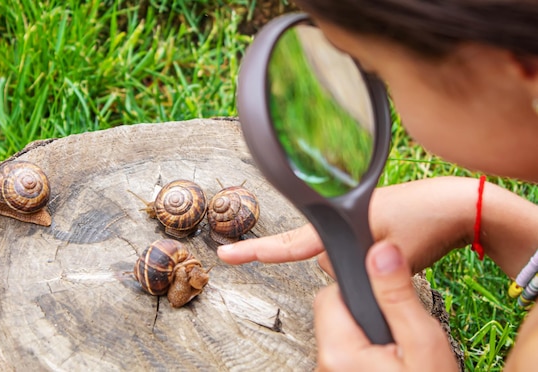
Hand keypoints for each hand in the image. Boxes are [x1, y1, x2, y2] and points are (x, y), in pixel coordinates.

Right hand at [218, 176, 536, 276]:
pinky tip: (395, 245)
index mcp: (338, 217)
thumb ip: (358, 270)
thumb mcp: (389, 256)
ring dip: (361, 260)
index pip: (289, 242)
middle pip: (317, 251)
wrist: (460, 205)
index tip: (227, 256)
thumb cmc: (428, 223)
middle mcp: (341, 215)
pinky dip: (370, 254)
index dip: (256, 252)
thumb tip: (334, 271)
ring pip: (340, 253)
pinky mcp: (371, 223)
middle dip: (337, 259)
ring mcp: (356, 218)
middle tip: (370, 247)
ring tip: (402, 241)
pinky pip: (357, 246)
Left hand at [314, 241, 456, 370]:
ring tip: (395, 349)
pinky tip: (388, 361)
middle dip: (361, 310)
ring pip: (339, 335)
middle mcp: (325, 366)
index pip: (328, 295)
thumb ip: (397, 295)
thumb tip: (380, 252)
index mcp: (339, 352)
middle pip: (331, 314)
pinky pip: (345, 354)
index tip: (381, 297)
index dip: (358, 288)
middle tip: (395, 330)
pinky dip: (364, 350)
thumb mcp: (422, 341)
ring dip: (364, 333)